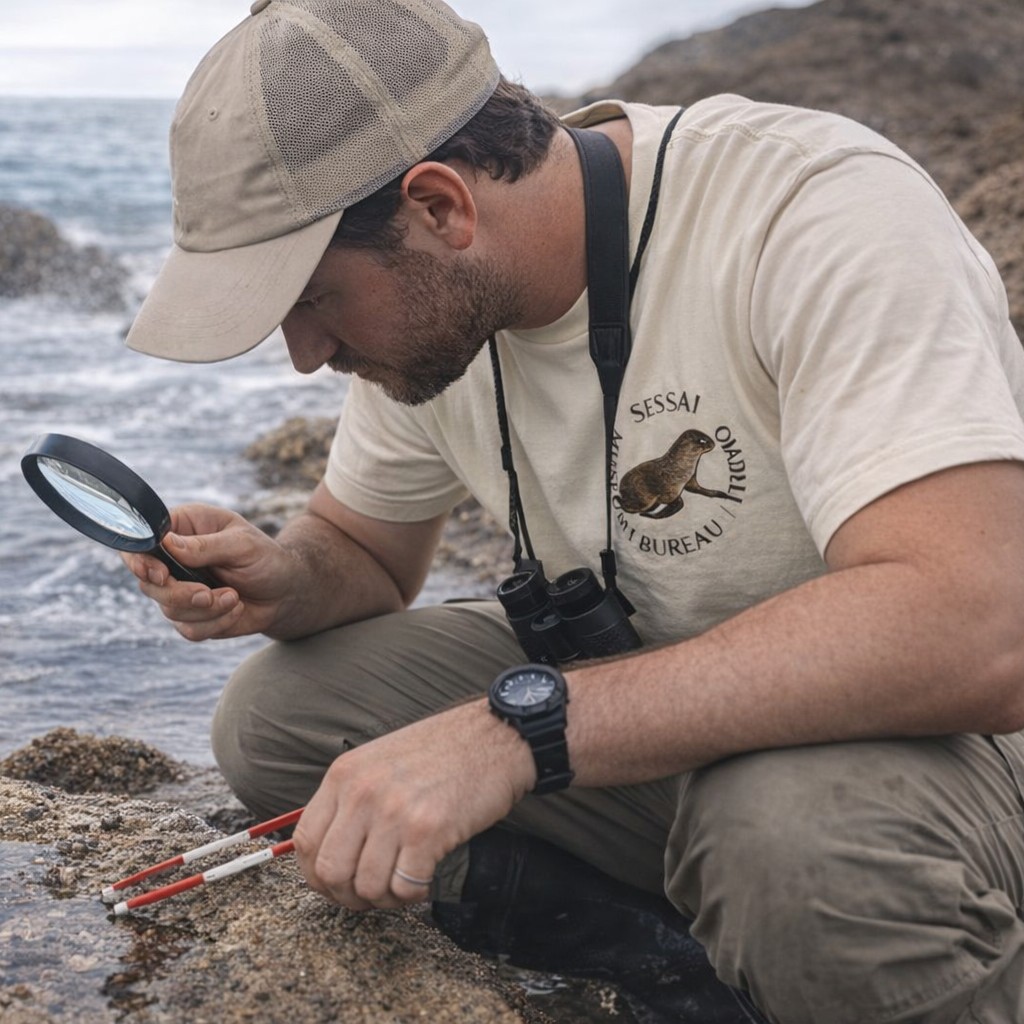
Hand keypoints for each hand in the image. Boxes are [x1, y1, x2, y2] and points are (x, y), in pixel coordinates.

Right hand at [122, 503, 296, 640]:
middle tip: (207, 594)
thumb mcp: (242, 544)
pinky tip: (236, 608)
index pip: (142, 542)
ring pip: (168, 609)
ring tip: (234, 598)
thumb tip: (166, 543)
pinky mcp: (191, 616)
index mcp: (182, 529)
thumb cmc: (267, 558)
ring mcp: (180, 589)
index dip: (140, 561)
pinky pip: (188, 629)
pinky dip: (215, 623)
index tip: (160, 575)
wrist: (286, 591)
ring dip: (205, 610)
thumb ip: (205, 545)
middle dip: (179, 594)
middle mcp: (174, 559)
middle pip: (149, 583)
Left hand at [293, 701, 536, 909]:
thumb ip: (352, 798)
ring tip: (403, 883)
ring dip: (385, 898)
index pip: (306, 840)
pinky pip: (405, 887)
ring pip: (367, 886)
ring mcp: (394, 811)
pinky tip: (425, 877)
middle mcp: (363, 791)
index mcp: (345, 773)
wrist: (495, 736)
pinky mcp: (428, 830)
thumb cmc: (443, 750)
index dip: (316, 874)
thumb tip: (331, 850)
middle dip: (348, 895)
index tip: (336, 883)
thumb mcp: (380, 760)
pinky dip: (414, 894)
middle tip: (371, 894)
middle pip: (330, 871)